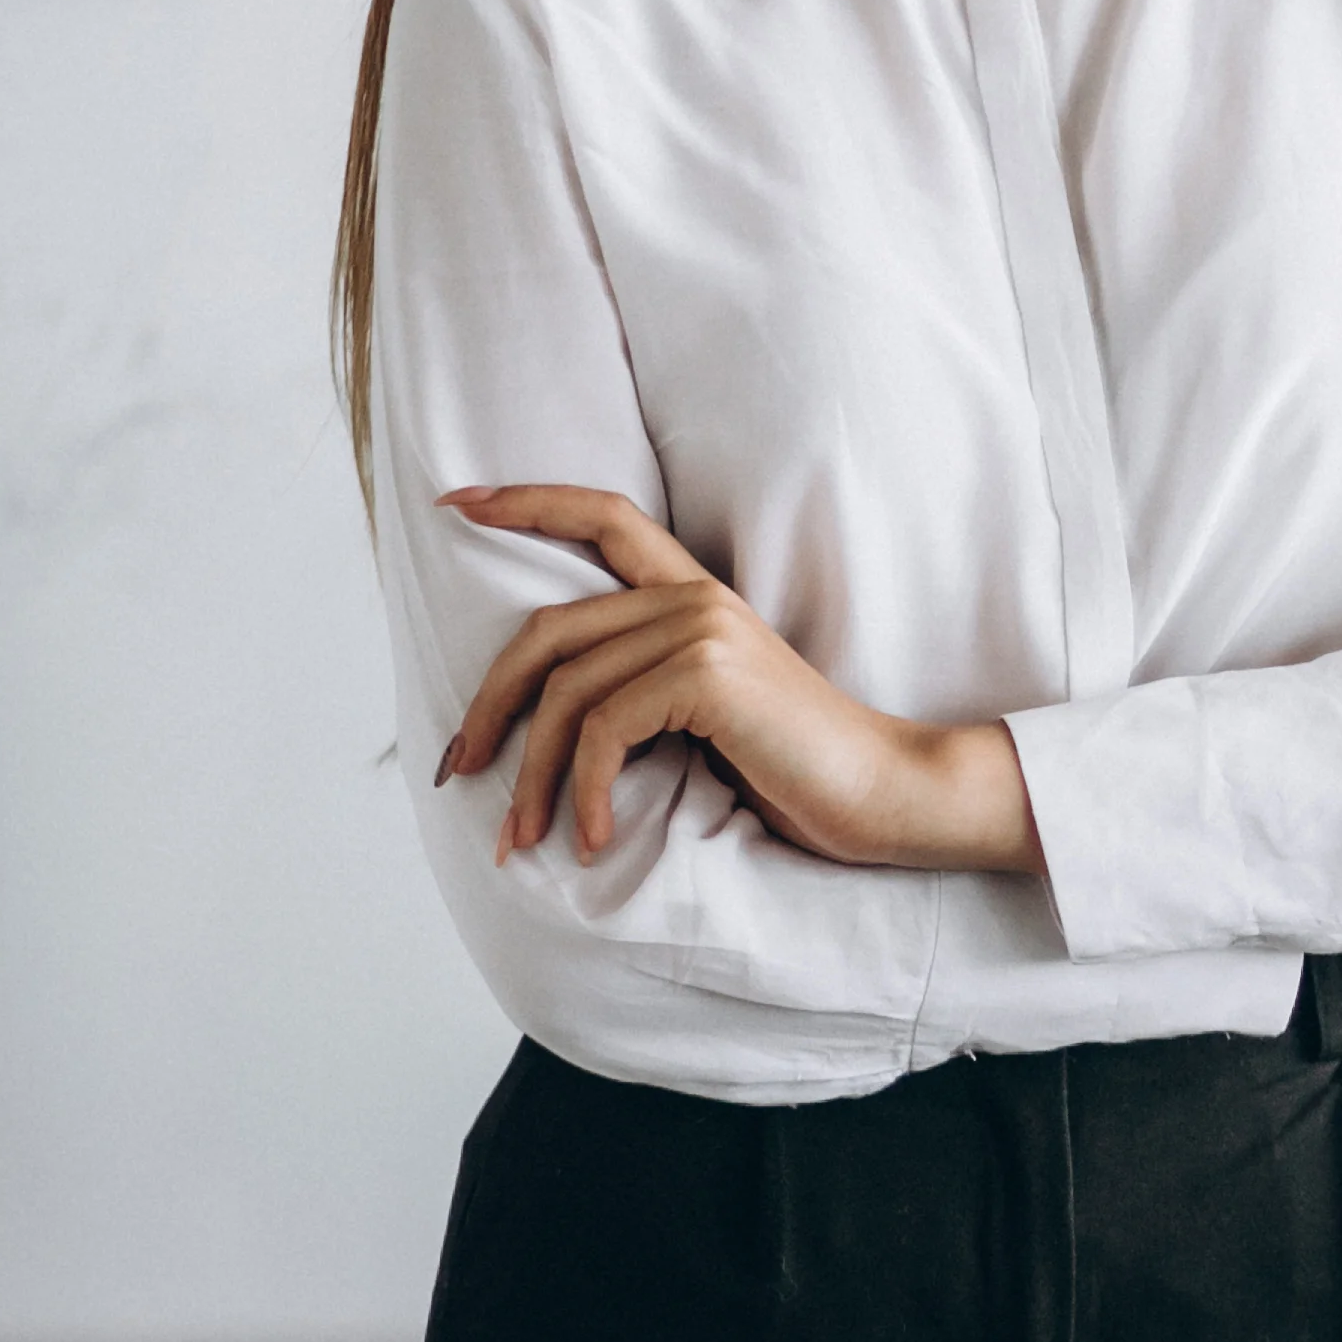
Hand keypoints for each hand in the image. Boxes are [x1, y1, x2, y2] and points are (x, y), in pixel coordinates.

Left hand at [437, 486, 1033, 872]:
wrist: (884, 793)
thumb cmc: (797, 771)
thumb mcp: (707, 717)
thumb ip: (643, 690)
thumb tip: (540, 723)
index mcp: (697, 595)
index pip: (605, 517)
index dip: (528, 502)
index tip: (457, 502)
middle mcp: (695, 598)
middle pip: (548, 632)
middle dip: (489, 704)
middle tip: (459, 768)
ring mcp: (702, 629)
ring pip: (566, 694)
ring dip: (530, 777)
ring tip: (523, 838)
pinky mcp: (707, 674)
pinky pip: (602, 732)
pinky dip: (583, 794)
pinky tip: (592, 839)